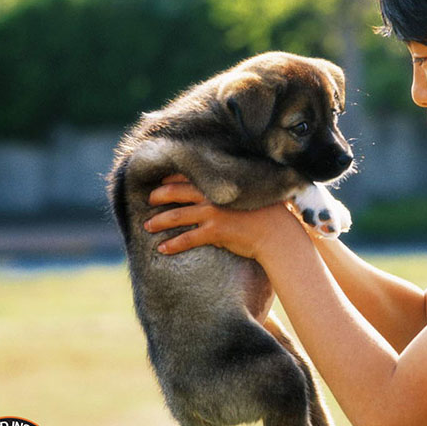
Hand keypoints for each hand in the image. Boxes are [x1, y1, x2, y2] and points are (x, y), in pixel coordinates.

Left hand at [144, 174, 303, 259]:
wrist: (278, 234)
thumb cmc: (268, 215)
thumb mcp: (251, 195)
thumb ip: (233, 193)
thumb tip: (222, 196)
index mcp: (221, 184)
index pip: (190, 176)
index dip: (173, 178)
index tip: (162, 181)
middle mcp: (214, 196)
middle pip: (177, 192)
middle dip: (159, 196)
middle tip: (148, 200)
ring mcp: (213, 213)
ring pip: (177, 215)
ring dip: (159, 221)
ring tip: (147, 226)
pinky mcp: (215, 231)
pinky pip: (187, 238)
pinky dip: (173, 244)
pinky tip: (162, 249)